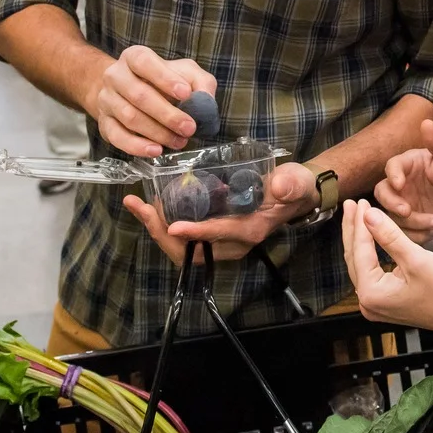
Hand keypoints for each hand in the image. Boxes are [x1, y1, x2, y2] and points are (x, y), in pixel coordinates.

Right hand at [93, 45, 216, 157]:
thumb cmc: (161, 81)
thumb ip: (200, 82)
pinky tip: (156, 150)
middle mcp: (116, 76)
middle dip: (167, 115)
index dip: (164, 78)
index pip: (145, 63)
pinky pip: (117, 137)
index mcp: (134, 57)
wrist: (126, 92)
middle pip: (139, 95)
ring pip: (130, 118)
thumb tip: (205, 101)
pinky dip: (137, 146)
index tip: (186, 93)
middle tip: (189, 128)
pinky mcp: (104, 123)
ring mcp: (107, 100)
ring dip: (158, 133)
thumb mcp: (185, 72)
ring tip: (179, 141)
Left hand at [122, 161, 317, 261]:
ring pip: (183, 248)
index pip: (217, 235)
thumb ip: (289, 184)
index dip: (195, 232)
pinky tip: (150, 206)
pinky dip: (163, 225)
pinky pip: (184, 238)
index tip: (172, 225)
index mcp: (249, 231)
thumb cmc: (292, 187)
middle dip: (162, 233)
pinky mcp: (213, 235)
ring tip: (137, 206)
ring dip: (157, 229)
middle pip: (191, 250)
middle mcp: (232, 244)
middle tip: (141, 208)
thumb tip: (280, 186)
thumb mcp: (294, 181)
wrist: (294, 196)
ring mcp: (221, 243)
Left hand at [342, 200, 432, 332]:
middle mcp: (368, 302)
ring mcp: (376, 304)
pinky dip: (371, 251)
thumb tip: (368, 215)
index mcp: (372, 294)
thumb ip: (389, 236)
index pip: (360, 250)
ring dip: (360, 239)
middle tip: (351, 204)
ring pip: (362, 263)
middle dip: (354, 229)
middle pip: (355, 258)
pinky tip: (370, 236)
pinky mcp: (385, 301)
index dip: (360, 223)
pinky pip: (371, 270)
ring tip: (357, 215)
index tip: (359, 202)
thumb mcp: (416, 258)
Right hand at [374, 120, 432, 242]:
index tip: (400, 184)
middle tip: (407, 211)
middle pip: (382, 193)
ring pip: (393, 216)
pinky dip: (418, 235)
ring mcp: (403, 204)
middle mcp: (400, 184)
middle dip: (392, 203)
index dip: (393, 175)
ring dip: (412, 223)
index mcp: (408, 164)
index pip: (391, 166)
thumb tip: (426, 122)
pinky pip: (405, 233)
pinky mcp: (410, 223)